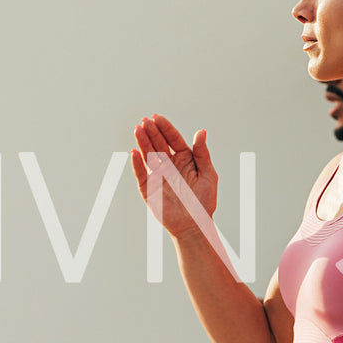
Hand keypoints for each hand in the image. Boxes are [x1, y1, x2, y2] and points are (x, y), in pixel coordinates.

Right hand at [129, 114, 217, 238]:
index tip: (156, 117)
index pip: (173, 139)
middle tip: (144, 120)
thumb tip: (201, 131)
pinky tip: (134, 152)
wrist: (194, 225)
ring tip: (137, 129)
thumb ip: (202, 153)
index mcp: (184, 159)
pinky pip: (141, 174)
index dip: (165, 128)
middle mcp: (170, 165)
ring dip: (142, 142)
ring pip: (148, 155)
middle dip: (151, 132)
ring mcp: (158, 175)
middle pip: (158, 144)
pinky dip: (137, 164)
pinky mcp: (148, 188)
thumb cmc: (204, 201)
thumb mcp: (208, 175)